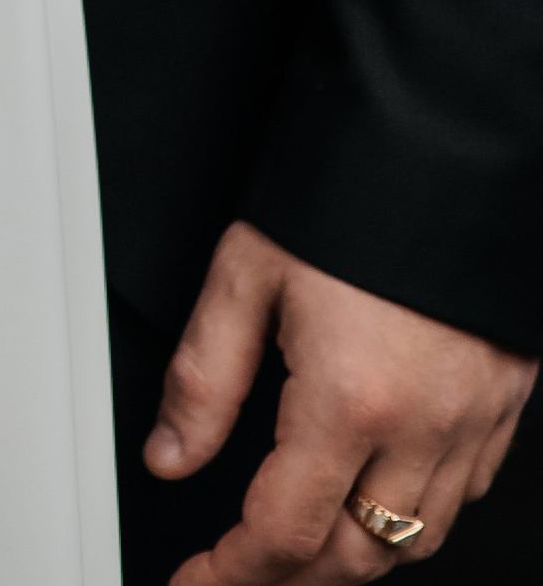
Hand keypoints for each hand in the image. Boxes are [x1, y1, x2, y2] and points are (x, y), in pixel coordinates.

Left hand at [153, 222, 536, 581]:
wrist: (442, 136)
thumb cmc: (348, 190)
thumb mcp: (246, 273)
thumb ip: (203, 377)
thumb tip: (170, 454)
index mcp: (349, 400)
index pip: (284, 532)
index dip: (231, 572)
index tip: (195, 581)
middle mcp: (422, 426)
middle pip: (356, 557)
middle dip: (290, 576)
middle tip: (240, 566)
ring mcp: (474, 419)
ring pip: (419, 541)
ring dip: (357, 555)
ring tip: (304, 538)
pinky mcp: (506, 401)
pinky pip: (465, 494)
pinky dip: (417, 514)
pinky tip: (380, 489)